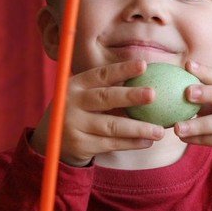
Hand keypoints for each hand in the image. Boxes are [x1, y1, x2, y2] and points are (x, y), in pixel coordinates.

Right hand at [30, 60, 164, 165]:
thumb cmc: (79, 112)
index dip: (122, 69)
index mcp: (76, 84)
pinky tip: (147, 142)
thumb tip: (147, 80)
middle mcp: (72, 102)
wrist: (52, 141)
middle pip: (105, 98)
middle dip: (131, 96)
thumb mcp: (84, 96)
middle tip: (153, 94)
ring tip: (159, 131)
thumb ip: (107, 89)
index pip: (101, 74)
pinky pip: (111, 143)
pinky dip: (131, 143)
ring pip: (111, 126)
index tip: (144, 65)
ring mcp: (74, 125)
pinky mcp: (80, 145)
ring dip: (138, 128)